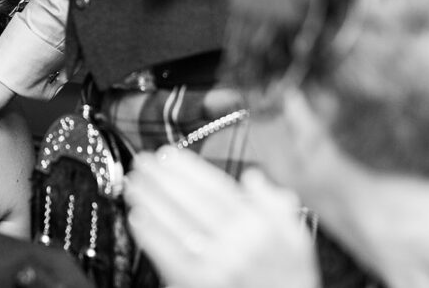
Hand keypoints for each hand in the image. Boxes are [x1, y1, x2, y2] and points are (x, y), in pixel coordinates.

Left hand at [124, 148, 319, 287]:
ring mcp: (216, 265)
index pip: (215, 187)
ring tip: (133, 184)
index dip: (186, 167)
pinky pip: (168, 255)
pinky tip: (137, 217)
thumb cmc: (288, 277)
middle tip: (141, 161)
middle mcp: (237, 243)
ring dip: (149, 200)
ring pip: (175, 224)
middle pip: (190, 201)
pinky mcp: (198, 284)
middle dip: (161, 178)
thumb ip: (274, 203)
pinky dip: (149, 234)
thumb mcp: (295, 236)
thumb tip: (253, 175)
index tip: (166, 153)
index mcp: (259, 225)